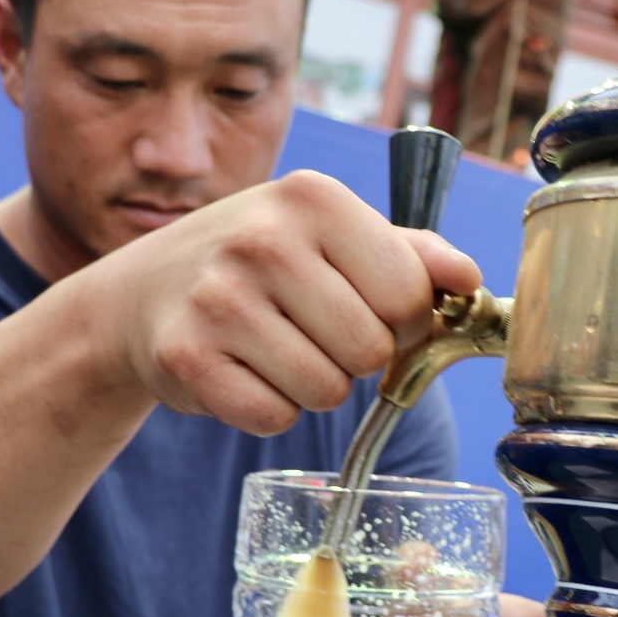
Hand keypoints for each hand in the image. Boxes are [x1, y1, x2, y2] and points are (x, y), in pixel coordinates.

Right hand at [88, 170, 481, 434]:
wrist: (146, 291)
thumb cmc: (262, 263)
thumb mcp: (332, 234)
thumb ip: (410, 253)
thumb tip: (470, 281)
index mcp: (312, 198)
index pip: (409, 294)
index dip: (404, 320)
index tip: (373, 310)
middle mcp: (261, 240)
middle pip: (371, 350)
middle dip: (356, 356)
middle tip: (316, 332)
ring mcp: (217, 299)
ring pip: (326, 391)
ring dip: (315, 386)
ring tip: (279, 349)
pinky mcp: (186, 358)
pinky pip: (274, 418)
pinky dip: (271, 409)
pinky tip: (245, 371)